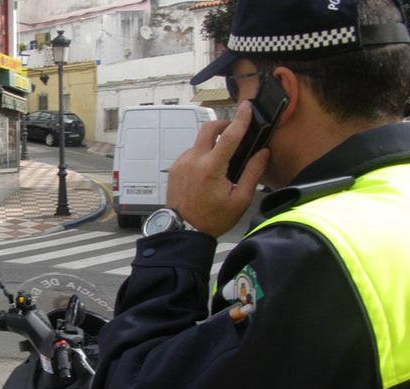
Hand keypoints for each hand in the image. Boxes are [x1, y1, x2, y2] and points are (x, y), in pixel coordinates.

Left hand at [166, 101, 269, 237]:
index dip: (240, 119)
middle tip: (234, 130)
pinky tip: (208, 170)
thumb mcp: (239, 199)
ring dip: (212, 143)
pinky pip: (191, 153)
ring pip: (199, 142)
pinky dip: (202, 155)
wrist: (183, 231)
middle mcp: (193, 161)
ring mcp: (181, 163)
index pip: (229, 136)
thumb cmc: (212, 219)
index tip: (247, 107)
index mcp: (211, 169)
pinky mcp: (175, 168)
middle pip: (208, 128)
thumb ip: (252, 173)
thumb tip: (263, 153)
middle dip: (223, 124)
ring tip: (222, 160)